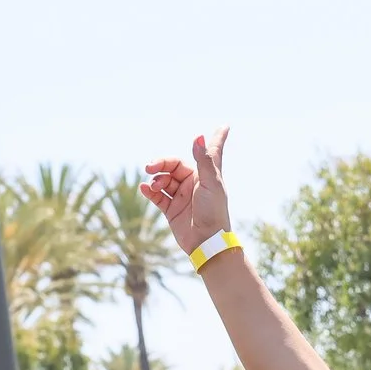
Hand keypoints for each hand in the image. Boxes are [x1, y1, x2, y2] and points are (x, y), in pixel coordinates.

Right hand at [140, 127, 234, 261]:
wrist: (206, 242)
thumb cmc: (213, 212)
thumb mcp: (210, 184)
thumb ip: (203, 160)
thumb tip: (199, 136)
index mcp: (206, 176)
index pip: (209, 152)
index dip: (216, 138)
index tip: (225, 126)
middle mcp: (193, 184)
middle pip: (173, 165)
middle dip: (161, 164)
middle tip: (150, 167)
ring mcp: (181, 197)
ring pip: (163, 180)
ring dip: (156, 180)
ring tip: (156, 186)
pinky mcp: (171, 210)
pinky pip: (157, 196)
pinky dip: (150, 191)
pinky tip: (145, 189)